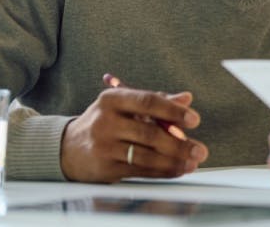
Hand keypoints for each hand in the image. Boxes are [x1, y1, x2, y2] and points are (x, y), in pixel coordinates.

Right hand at [60, 87, 207, 182]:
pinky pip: (140, 171)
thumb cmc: (106, 122)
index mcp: (112, 99)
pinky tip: (177, 169)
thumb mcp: (125, 105)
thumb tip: (186, 98)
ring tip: (192, 162)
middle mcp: (106, 121)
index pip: (147, 102)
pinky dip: (162, 171)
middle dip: (179, 144)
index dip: (173, 111)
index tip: (194, 119)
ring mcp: (104, 146)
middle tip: (200, 150)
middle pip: (149, 133)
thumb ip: (157, 101)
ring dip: (174, 161)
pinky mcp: (105, 167)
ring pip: (146, 155)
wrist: (68, 147)